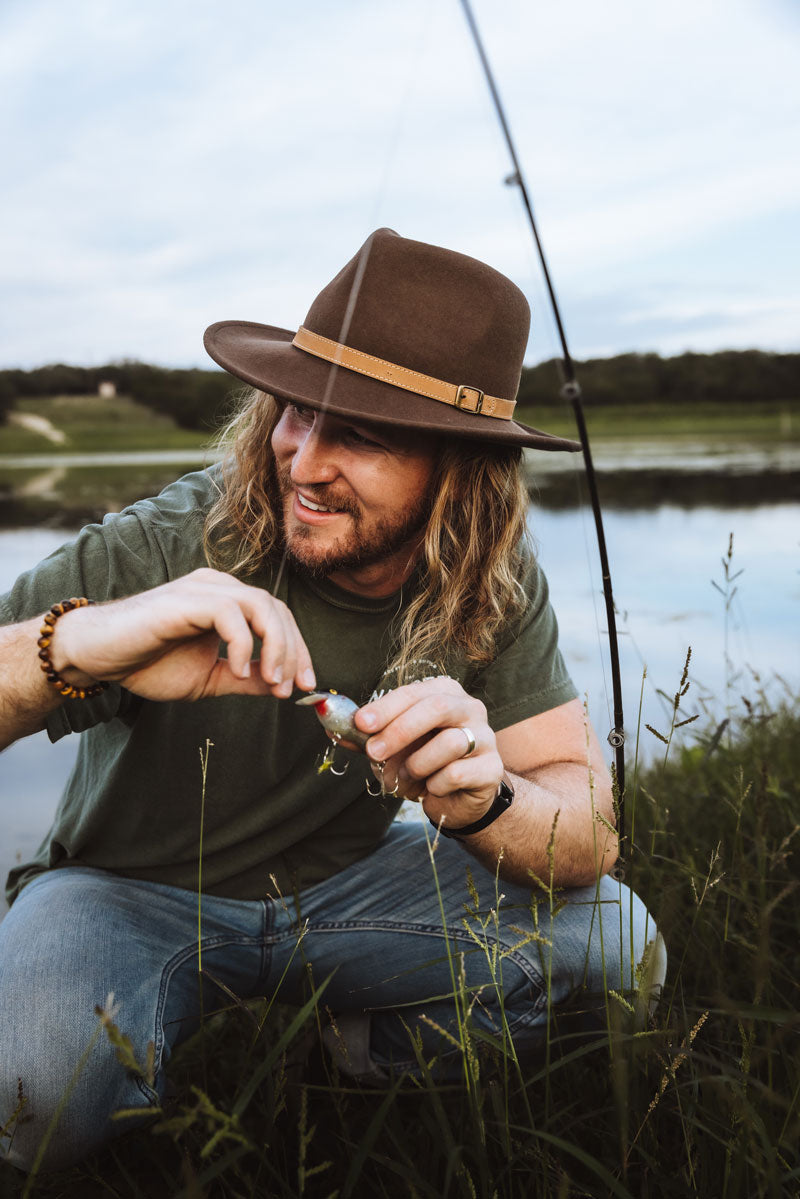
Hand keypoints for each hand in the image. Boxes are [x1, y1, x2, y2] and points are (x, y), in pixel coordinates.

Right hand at [50, 568, 315, 701]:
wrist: (98, 656)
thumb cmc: (147, 664)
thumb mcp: (208, 679)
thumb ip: (245, 679)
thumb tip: (283, 687)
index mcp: (227, 602)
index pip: (278, 617)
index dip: (298, 649)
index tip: (306, 686)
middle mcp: (219, 587)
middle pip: (277, 609)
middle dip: (294, 650)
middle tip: (295, 688)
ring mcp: (203, 588)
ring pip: (260, 605)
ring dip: (275, 646)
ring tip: (272, 681)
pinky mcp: (186, 598)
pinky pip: (230, 613)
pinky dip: (243, 643)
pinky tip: (239, 670)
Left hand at [354, 677, 503, 829]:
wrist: (458, 798)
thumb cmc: (422, 763)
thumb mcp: (390, 747)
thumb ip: (364, 735)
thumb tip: (330, 724)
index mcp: (444, 693)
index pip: (413, 692)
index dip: (386, 707)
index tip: (360, 723)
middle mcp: (469, 708)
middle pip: (437, 708)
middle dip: (400, 730)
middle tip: (374, 751)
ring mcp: (485, 737)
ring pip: (449, 743)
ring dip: (417, 764)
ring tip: (407, 777)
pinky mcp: (492, 768)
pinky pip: (457, 773)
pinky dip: (435, 784)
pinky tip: (432, 787)